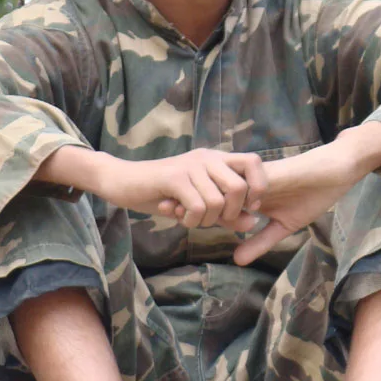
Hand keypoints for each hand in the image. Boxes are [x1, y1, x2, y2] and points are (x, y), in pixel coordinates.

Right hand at [98, 149, 266, 228]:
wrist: (122, 181)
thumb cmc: (163, 193)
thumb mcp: (200, 205)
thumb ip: (227, 213)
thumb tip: (254, 223)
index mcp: (217, 159)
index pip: (254, 162)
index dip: (258, 187)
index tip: (250, 207)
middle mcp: (207, 157)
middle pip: (240, 187)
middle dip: (232, 213)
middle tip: (215, 219)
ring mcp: (190, 166)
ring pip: (217, 202)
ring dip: (207, 220)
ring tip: (191, 218)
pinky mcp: (174, 177)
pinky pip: (197, 206)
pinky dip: (191, 220)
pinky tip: (180, 218)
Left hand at [166, 123, 380, 264]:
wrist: (337, 171)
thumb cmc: (315, 195)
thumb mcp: (284, 226)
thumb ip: (260, 241)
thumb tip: (236, 260)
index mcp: (251, 194)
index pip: (218, 201)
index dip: (197, 208)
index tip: (173, 215)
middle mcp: (249, 183)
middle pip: (214, 191)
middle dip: (189, 201)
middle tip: (163, 210)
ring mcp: (258, 177)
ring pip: (223, 188)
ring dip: (200, 199)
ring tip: (175, 208)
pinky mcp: (270, 175)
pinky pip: (245, 187)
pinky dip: (228, 197)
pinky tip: (209, 206)